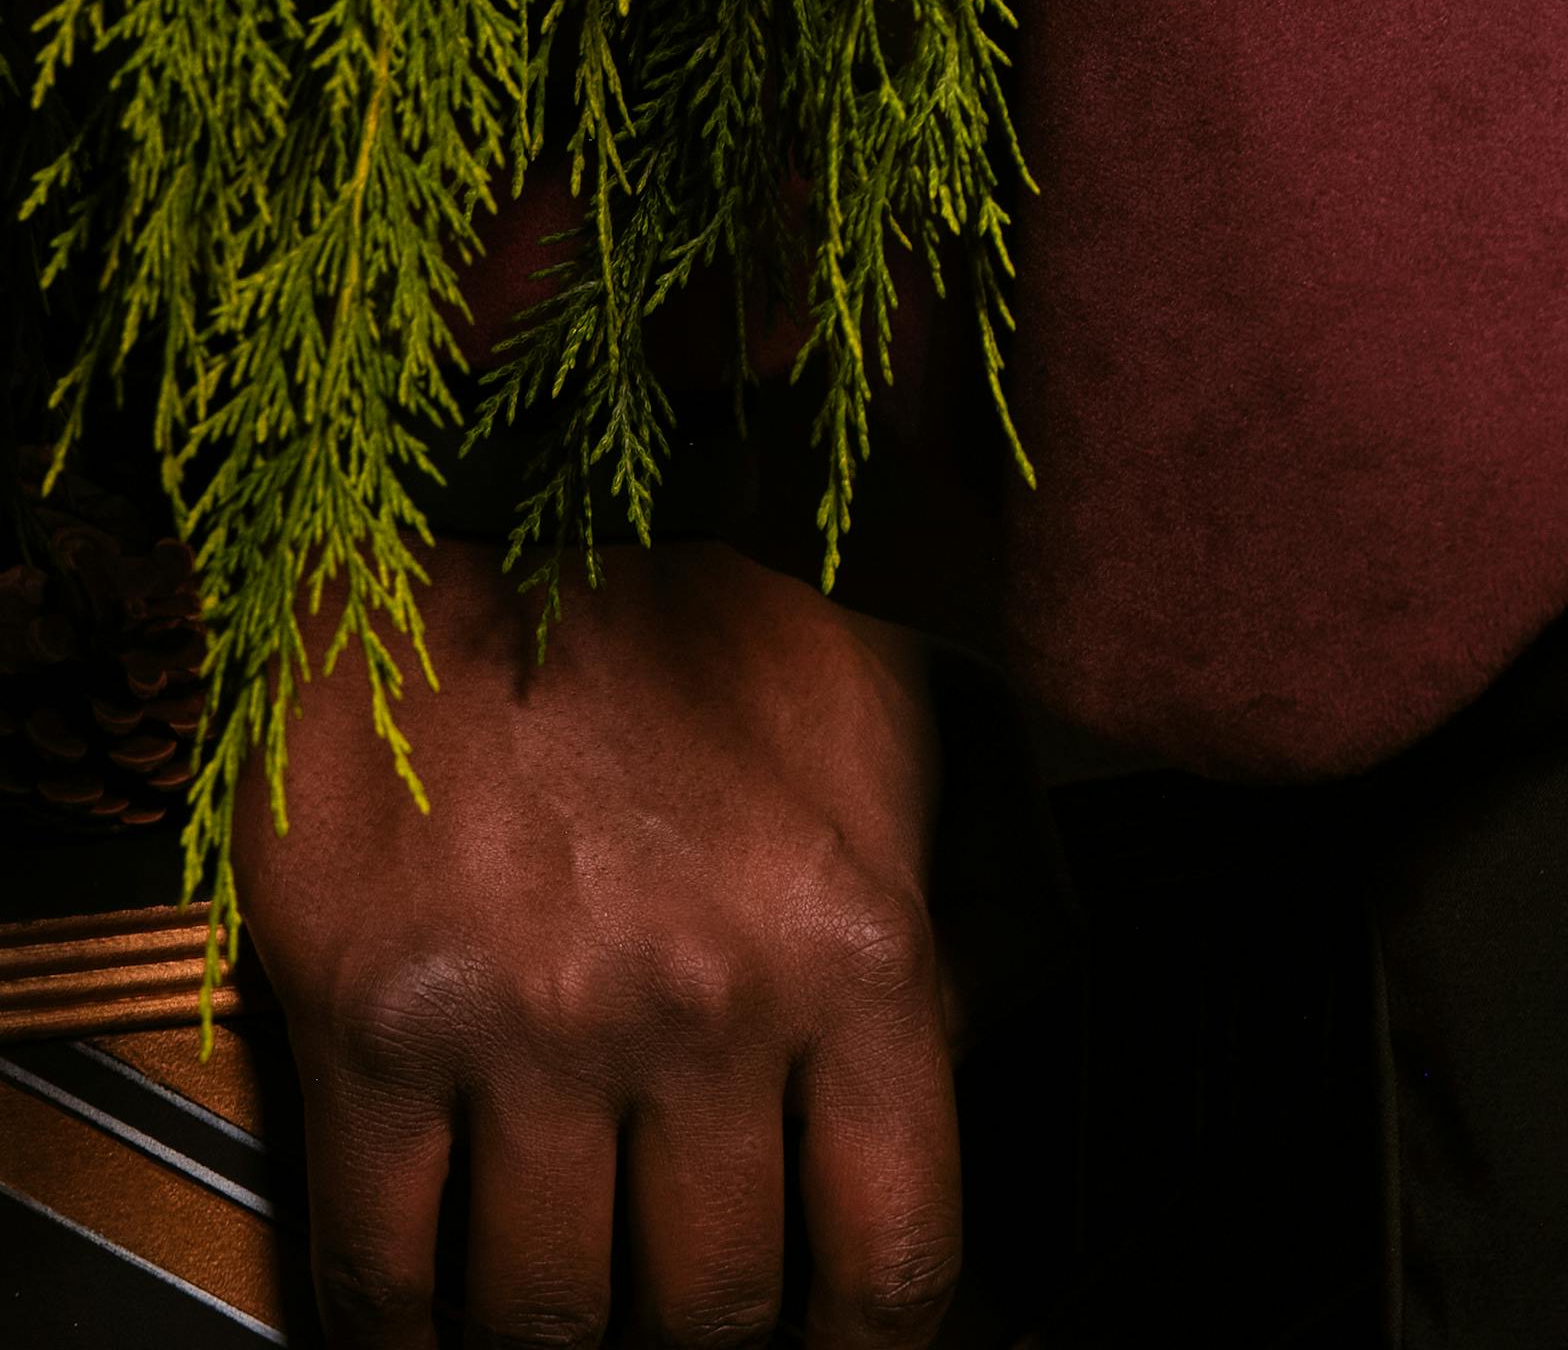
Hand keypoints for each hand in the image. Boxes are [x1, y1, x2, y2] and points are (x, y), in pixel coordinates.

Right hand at [249, 543, 956, 1349]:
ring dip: (553, 1341)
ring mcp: (537, 1029)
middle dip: (699, 1341)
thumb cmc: (695, 608)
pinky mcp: (379, 1029)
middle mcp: (708, 1004)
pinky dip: (397, 1337)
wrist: (474, 508)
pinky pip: (382, 1271)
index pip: (891, 1250)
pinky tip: (423, 1328)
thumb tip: (982, 1045)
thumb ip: (959, 885)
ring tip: (560, 1314)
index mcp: (856, 941)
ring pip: (548, 1314)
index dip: (869, 1346)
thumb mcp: (895, 712)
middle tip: (679, 1320)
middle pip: (714, 1306)